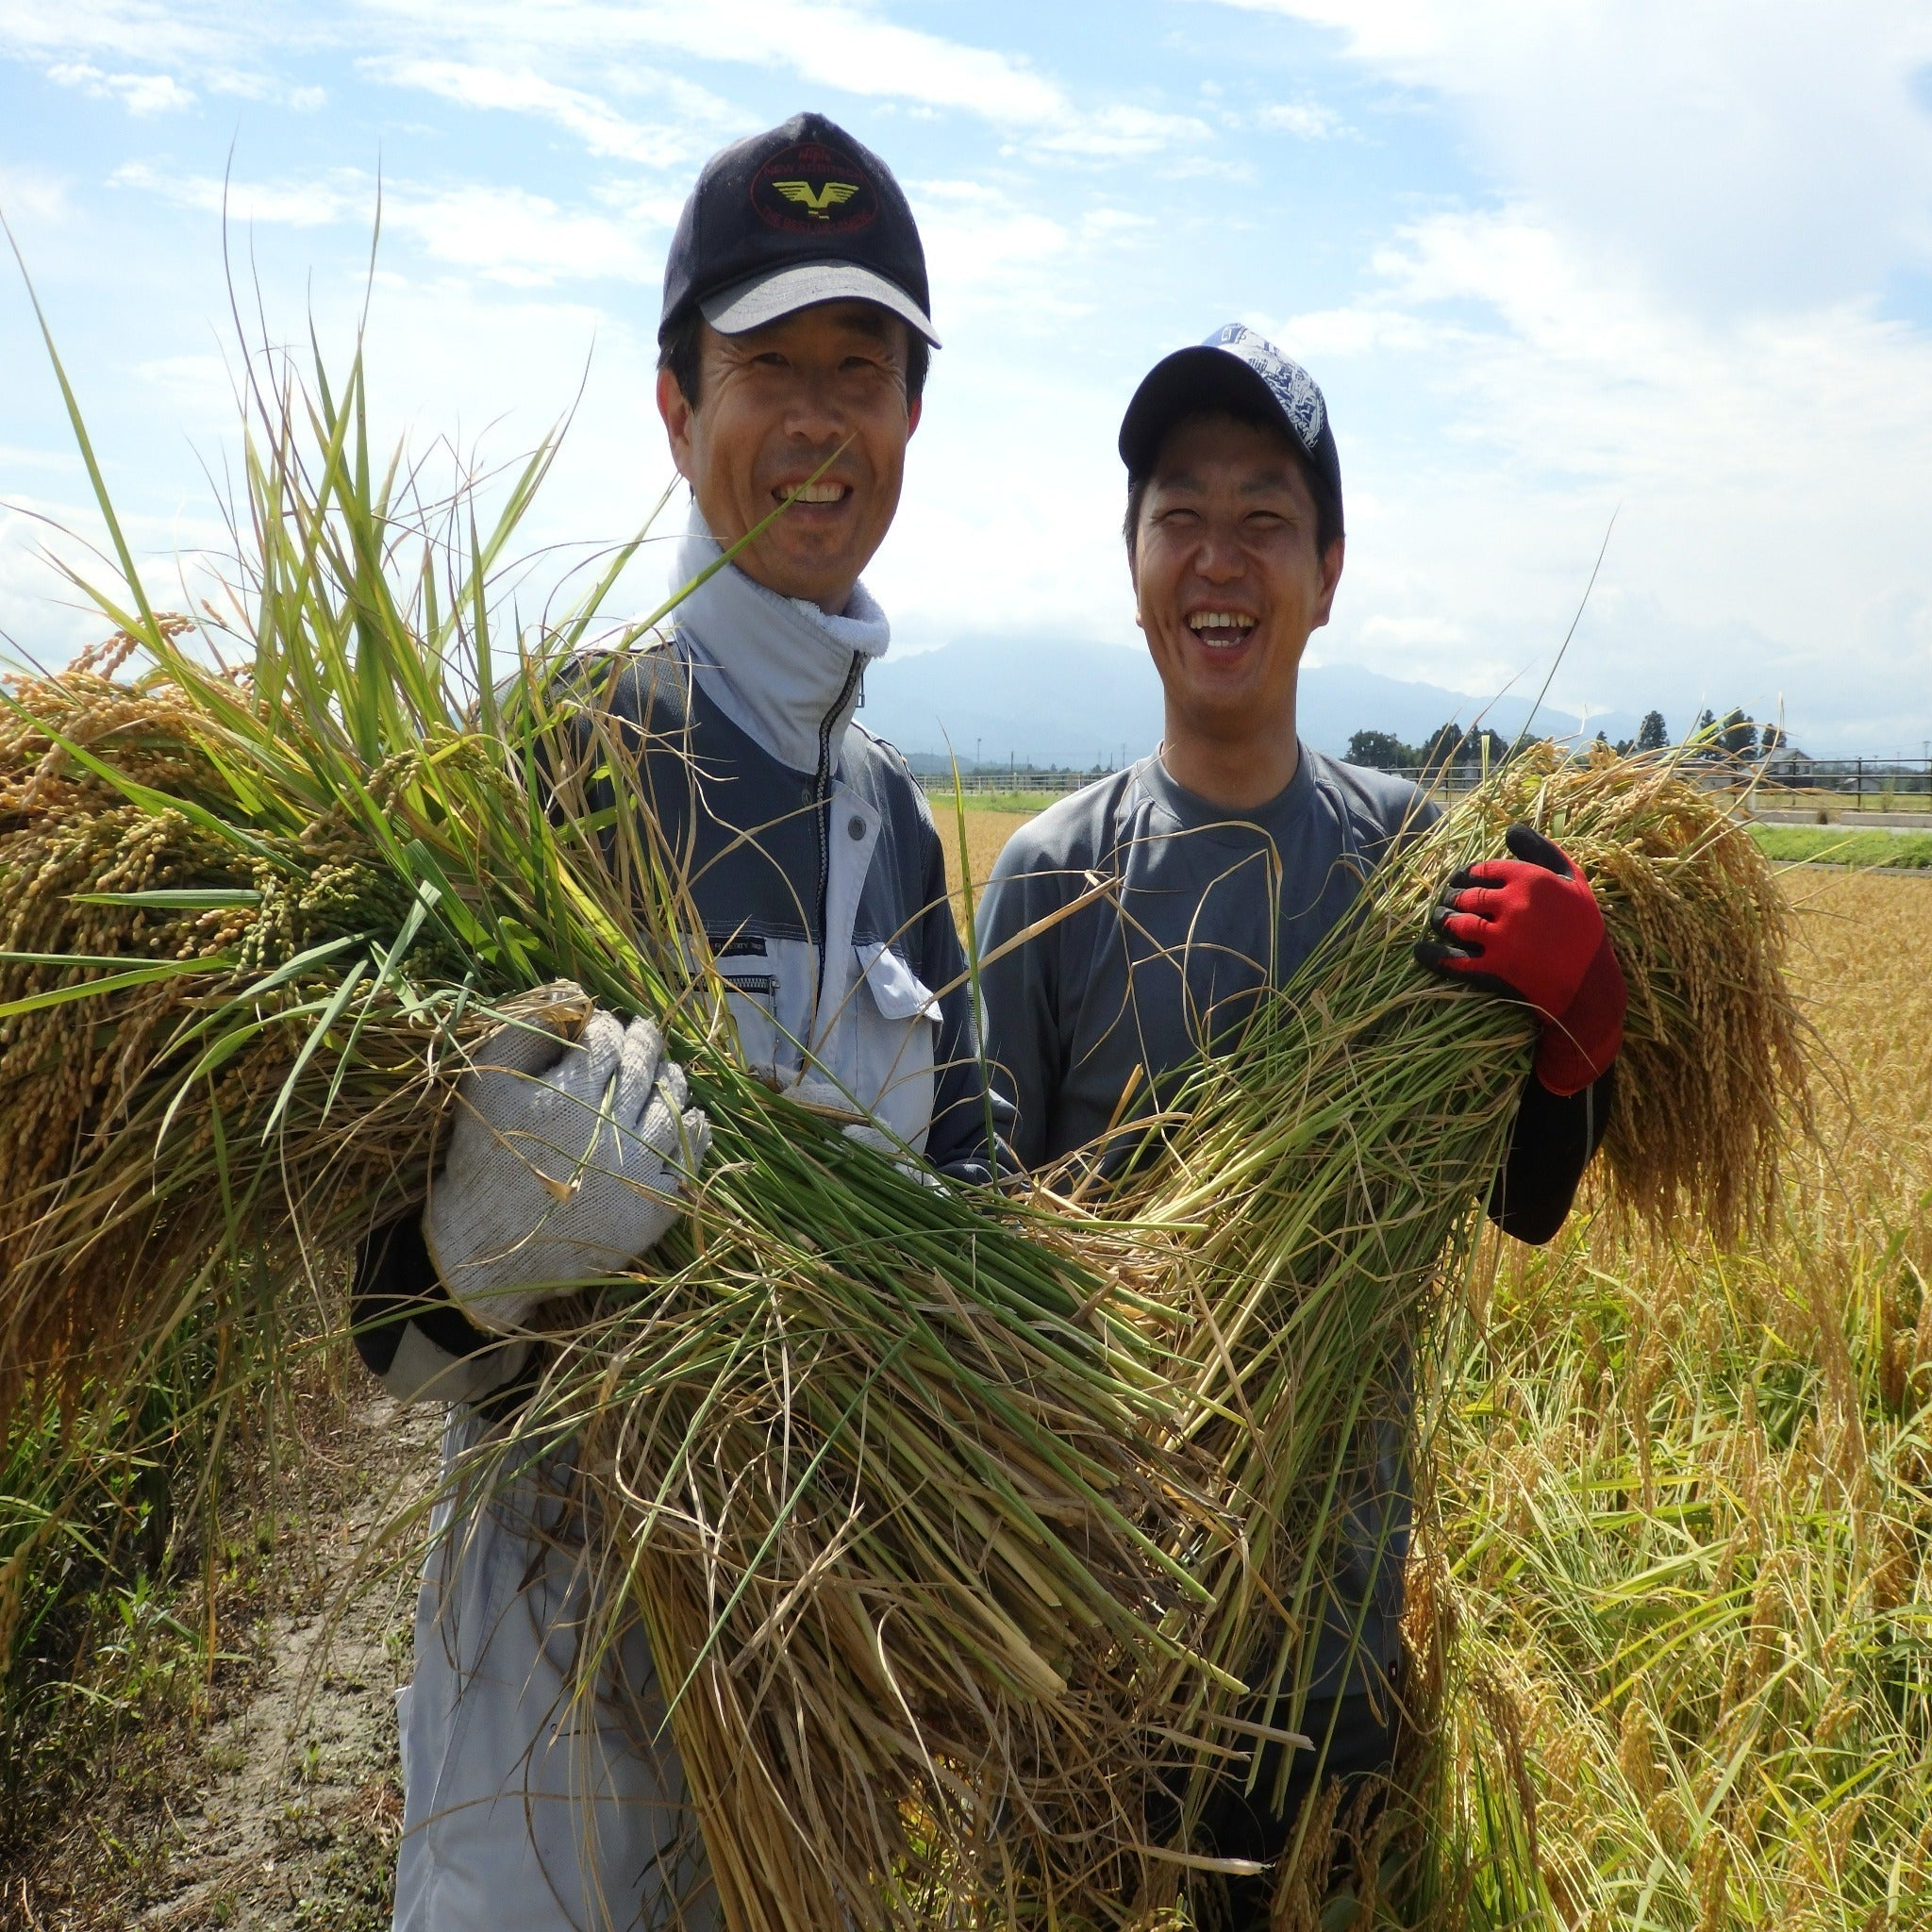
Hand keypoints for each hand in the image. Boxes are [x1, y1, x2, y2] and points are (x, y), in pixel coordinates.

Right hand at [423, 992, 710, 1331]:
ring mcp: (638, 1168)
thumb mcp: (485, 1086)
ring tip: (662, 1071)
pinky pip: (690, 1155)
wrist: (488, 1248)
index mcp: (569, 1095)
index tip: (600, 1030)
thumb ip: (526, 1033)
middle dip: (643, 1042)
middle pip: (644, 1065)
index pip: (606, 1040)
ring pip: (673, 1102)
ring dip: (670, 1078)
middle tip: (641, 1033)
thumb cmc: (483, 1160)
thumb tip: (571, 994)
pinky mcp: (655, 1205)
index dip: (605, 1027)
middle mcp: (611, 1128)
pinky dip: (695, 1128)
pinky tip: (688, 1117)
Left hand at [1414, 821, 1625, 1095]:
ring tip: (1438, 920)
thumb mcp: (1572, 880)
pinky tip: (1421, 951)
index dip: (1466, 875)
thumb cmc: (1583, 928)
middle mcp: (1513, 905)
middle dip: (1450, 897)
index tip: (1461, 881)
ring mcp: (1502, 937)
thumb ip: (1541, 850)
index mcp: (1530, 879)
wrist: (1591, 983)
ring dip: (1441, 920)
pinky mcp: (1495, 968)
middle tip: (1446, 901)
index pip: (1481, 870)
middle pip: (1464, 895)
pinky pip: (1454, 961)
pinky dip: (1433, 956)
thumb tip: (1510, 829)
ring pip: (1454, 923)